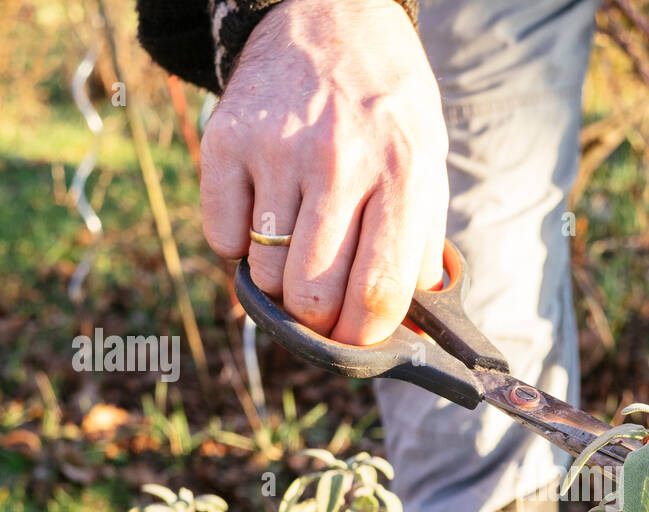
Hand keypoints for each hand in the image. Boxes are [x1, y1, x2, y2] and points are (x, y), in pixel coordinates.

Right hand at [200, 0, 447, 342]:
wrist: (330, 14)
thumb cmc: (388, 109)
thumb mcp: (427, 166)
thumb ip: (419, 248)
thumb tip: (406, 328)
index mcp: (401, 174)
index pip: (376, 292)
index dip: (361, 337)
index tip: (354, 341)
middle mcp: (339, 162)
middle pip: (313, 295)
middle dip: (318, 321)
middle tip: (322, 310)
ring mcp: (277, 149)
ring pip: (266, 275)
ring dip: (280, 282)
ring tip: (298, 248)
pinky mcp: (225, 139)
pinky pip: (221, 238)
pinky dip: (239, 246)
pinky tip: (264, 215)